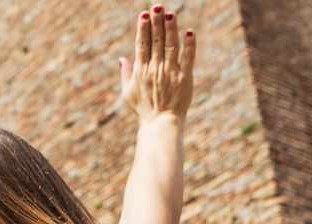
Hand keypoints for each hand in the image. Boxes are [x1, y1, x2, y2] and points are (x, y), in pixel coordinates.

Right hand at [118, 4, 195, 122]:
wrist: (160, 123)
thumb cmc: (143, 108)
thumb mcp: (128, 92)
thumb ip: (125, 73)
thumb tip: (122, 58)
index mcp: (141, 70)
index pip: (142, 44)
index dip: (143, 28)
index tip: (143, 14)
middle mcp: (155, 69)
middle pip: (156, 41)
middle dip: (156, 22)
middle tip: (157, 6)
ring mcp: (170, 72)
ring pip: (171, 46)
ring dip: (171, 29)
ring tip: (170, 14)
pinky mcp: (184, 78)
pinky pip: (187, 59)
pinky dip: (189, 46)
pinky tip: (189, 32)